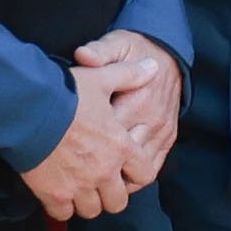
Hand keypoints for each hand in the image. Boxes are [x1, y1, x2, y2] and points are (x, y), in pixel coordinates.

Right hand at [21, 57, 144, 218]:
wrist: (27, 109)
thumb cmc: (65, 93)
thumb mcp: (101, 78)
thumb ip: (129, 75)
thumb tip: (154, 67)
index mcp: (120, 147)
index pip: (144, 174)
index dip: (136, 173)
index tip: (125, 168)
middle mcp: (103, 172)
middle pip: (118, 201)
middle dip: (111, 194)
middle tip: (100, 182)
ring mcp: (78, 186)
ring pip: (92, 210)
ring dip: (87, 201)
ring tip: (79, 188)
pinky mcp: (53, 194)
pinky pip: (63, 214)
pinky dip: (61, 207)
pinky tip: (58, 193)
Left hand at [74, 31, 180, 180]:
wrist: (169, 56)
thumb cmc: (137, 50)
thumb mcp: (118, 43)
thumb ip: (100, 51)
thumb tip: (83, 56)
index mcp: (138, 98)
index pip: (109, 129)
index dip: (83, 143)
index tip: (61, 148)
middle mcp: (152, 119)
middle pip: (121, 156)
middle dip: (95, 170)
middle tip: (68, 175)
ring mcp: (161, 132)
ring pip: (138, 170)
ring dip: (114, 181)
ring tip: (89, 186)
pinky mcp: (168, 140)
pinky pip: (151, 170)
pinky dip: (132, 181)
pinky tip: (113, 182)